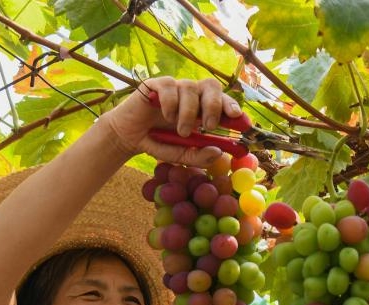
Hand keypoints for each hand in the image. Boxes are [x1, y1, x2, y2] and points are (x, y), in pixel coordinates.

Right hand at [102, 76, 241, 165]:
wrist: (130, 137)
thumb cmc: (160, 142)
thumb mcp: (182, 155)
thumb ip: (198, 156)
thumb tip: (217, 152)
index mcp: (203, 108)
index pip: (223, 100)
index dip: (233, 106)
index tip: (238, 118)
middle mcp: (192, 94)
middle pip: (212, 86)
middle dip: (215, 105)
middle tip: (209, 126)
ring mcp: (175, 87)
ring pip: (190, 89)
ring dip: (189, 113)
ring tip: (181, 132)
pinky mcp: (157, 84)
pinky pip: (170, 87)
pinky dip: (171, 104)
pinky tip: (166, 117)